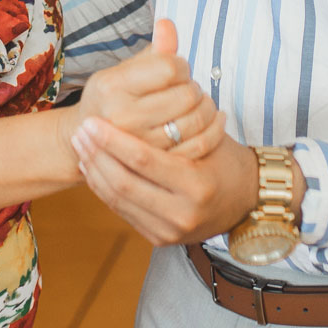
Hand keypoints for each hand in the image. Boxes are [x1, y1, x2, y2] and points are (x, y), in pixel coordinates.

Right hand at [69, 19, 223, 160]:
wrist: (90, 140)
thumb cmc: (113, 97)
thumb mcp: (126, 70)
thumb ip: (153, 49)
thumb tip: (168, 23)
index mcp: (112, 86)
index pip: (170, 68)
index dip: (182, 65)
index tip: (178, 70)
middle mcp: (122, 117)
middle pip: (186, 96)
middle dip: (194, 88)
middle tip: (190, 89)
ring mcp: (139, 144)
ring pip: (194, 121)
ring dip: (206, 109)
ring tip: (199, 104)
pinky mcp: (155, 163)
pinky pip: (198, 146)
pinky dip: (213, 130)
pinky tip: (214, 120)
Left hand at [72, 119, 260, 246]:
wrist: (247, 201)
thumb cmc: (226, 160)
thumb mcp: (209, 135)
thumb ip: (175, 116)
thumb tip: (139, 88)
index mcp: (198, 184)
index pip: (144, 160)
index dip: (113, 140)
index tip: (92, 122)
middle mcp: (183, 213)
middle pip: (125, 183)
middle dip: (97, 156)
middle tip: (80, 132)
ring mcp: (171, 231)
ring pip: (118, 200)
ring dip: (95, 172)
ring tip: (81, 147)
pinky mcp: (161, 239)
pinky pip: (123, 212)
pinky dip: (104, 189)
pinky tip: (94, 168)